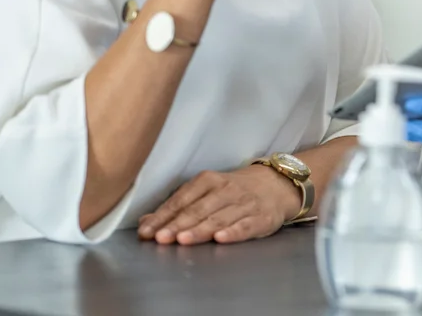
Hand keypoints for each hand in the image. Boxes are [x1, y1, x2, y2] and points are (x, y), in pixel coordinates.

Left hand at [137, 165, 301, 244]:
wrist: (275, 186)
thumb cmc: (233, 192)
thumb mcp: (205, 192)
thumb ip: (177, 207)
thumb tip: (145, 223)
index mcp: (209, 180)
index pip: (181, 199)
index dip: (163, 216)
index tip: (147, 231)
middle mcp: (226, 190)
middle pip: (199, 209)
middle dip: (178, 224)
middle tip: (161, 238)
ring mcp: (245, 203)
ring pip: (219, 217)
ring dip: (200, 229)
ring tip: (183, 240)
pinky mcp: (262, 217)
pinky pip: (245, 225)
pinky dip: (233, 231)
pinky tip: (220, 238)